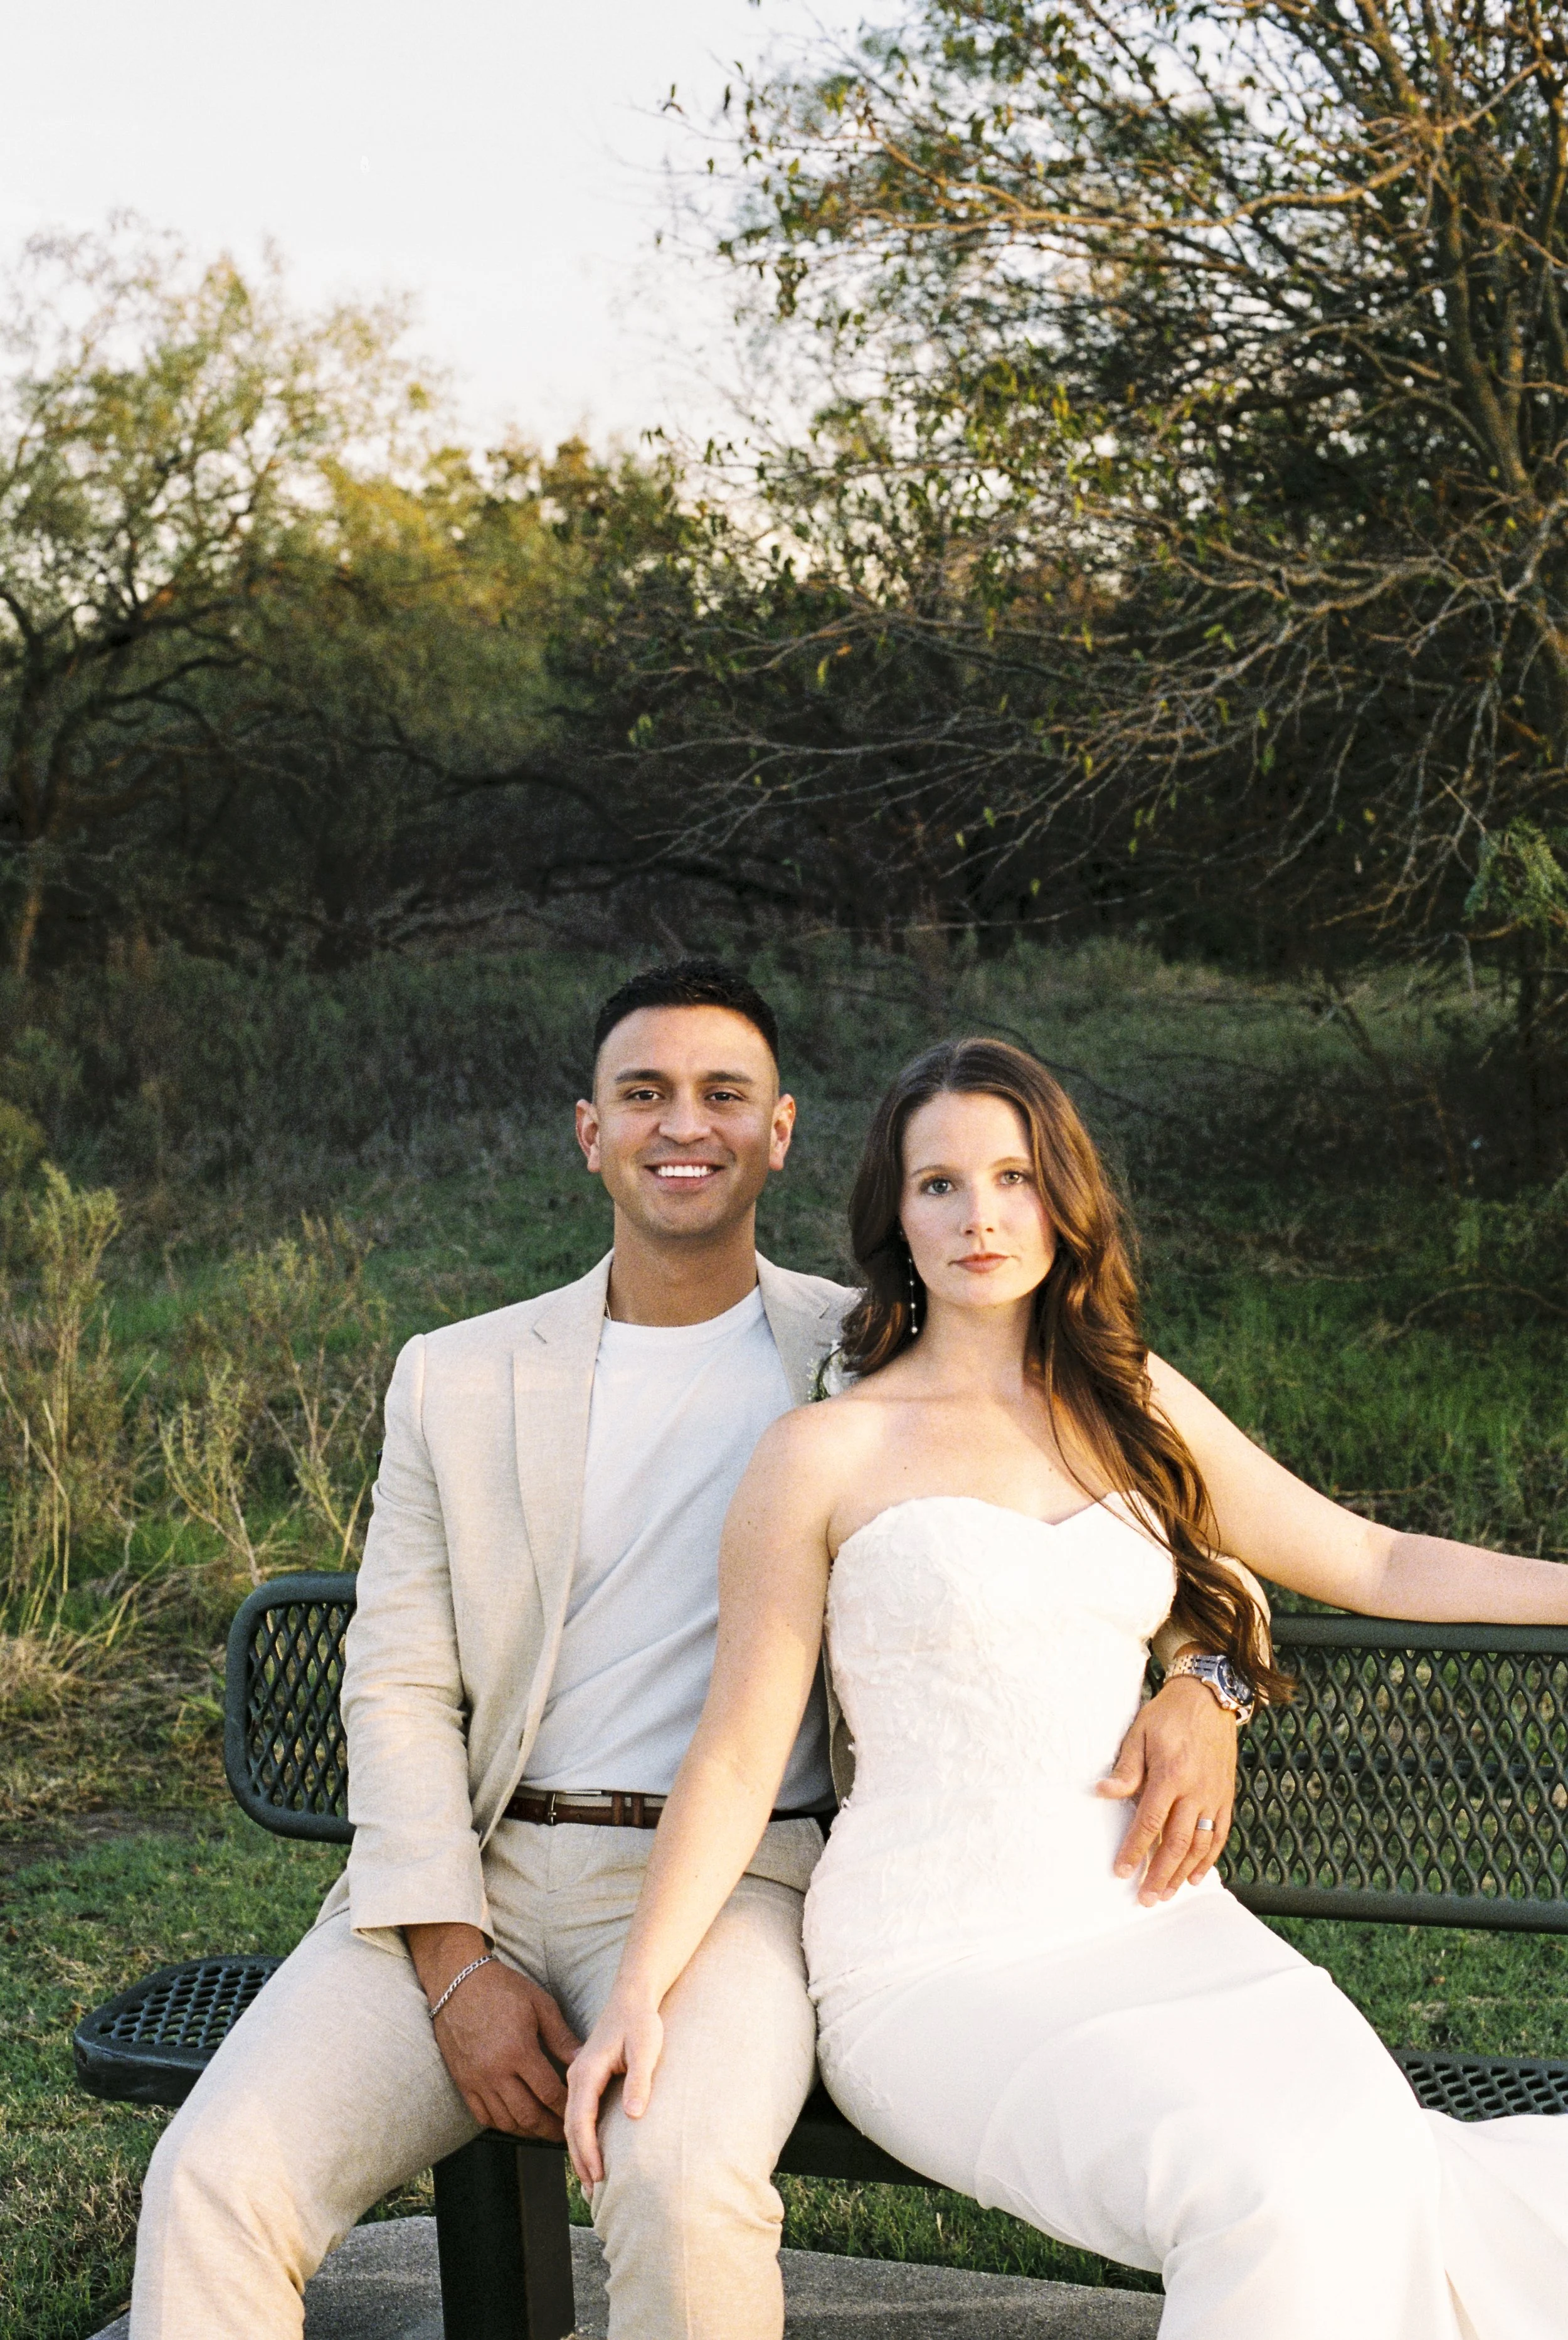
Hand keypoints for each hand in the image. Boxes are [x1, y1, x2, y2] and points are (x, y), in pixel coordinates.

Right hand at [406, 1923, 580, 2138]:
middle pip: (528, 2115)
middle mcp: (495, 2072)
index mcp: (518, 2051)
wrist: (458, 1982)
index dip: (566, 2108)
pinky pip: (483, 2116)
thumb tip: (582, 2060)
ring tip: (544, 2130)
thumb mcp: (539, 2004)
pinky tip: (515, 2122)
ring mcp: (476, 2080)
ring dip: (528, 2130)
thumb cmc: (502, 1988)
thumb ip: (561, 2037)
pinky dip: (502, 2124)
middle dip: (550, 2128)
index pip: (548, 2093)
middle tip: (565, 2132)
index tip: (578, 2111)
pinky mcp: (463, 2082)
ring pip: (505, 2120)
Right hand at [564, 1988, 665, 2188]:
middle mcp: (578, 2075)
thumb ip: (639, 2080)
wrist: (634, 1994)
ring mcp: (580, 2076)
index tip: (597, 2176)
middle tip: (593, 2191)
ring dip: (579, 2151)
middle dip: (580, 2159)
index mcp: (588, 2070)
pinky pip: (579, 2112)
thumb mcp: (646, 2047)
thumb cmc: (641, 2019)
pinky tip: (591, 2151)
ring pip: (572, 2121)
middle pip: (571, 2125)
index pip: (580, 2119)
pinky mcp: (588, 2077)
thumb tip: (633, 2116)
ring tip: (590, 2181)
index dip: (587, 2150)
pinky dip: (582, 2136)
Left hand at [1096, 1675, 1237, 1905]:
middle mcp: (1196, 1791)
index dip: (1135, 1850)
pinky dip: (1209, 1859)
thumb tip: (1102, 1792)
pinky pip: (1220, 1835)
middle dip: (1159, 1874)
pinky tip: (1196, 1876)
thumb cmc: (1169, 1715)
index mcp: (1170, 1776)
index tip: (1122, 1872)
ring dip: (1182, 1873)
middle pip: (1176, 1843)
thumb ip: (1126, 1769)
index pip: (1149, 1823)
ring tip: (1166, 1893)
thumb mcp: (1139, 1733)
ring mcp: (1214, 1797)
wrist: (1209, 1698)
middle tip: (1145, 1898)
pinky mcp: (1226, 1797)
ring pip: (1200, 1846)